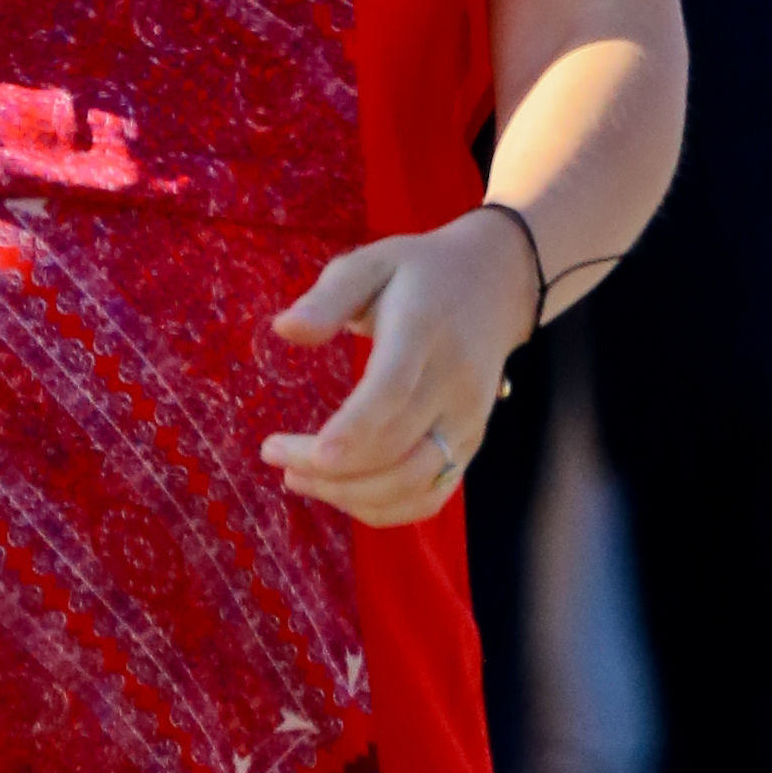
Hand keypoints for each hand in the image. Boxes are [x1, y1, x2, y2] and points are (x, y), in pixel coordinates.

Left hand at [263, 212, 535, 529]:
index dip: (353, 430)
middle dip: (329, 468)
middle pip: (394, 448)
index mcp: (424, 332)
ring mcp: (465, 421)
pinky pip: (429, 497)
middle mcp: (452, 384)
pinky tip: (340, 492)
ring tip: (297, 477)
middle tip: (274, 453)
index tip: (308, 453)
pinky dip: (383, 510)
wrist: (496, 286)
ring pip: (413, 484)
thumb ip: (328, 297)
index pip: (392, 392)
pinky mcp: (468, 446)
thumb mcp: (371, 262)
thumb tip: (284, 330)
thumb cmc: (419, 274)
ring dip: (350, 495)